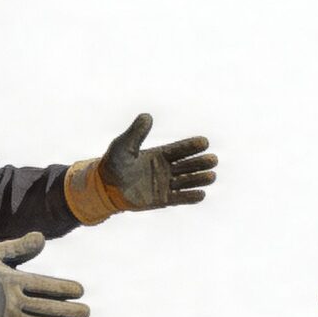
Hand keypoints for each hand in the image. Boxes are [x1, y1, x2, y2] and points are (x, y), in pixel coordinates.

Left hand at [95, 112, 216, 210]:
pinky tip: (201, 194)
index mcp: (159, 155)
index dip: (192, 146)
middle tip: (213, 160)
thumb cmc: (113, 164)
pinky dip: (190, 197)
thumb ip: (136, 132)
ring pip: (186, 181)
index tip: (204, 142)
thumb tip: (147, 116)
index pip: (179, 150)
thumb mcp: (123, 145)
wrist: (104, 188)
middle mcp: (165, 169)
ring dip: (199, 179)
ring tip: (212, 176)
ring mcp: (165, 185)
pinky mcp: (161, 200)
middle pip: (187, 165)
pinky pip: (179, 198)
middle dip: (200, 163)